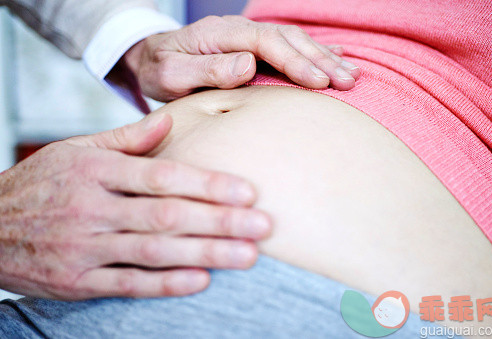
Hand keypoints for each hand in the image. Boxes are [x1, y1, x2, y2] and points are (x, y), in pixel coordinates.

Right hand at [0, 113, 271, 299]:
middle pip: (167, 215)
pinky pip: (129, 283)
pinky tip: (201, 280)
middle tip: (263, 226)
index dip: (208, 184)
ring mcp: (84, 247)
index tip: (247, 191)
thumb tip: (170, 121)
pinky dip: (166, 283)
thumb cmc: (44, 182)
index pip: (162, 176)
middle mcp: (92, 207)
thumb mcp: (76, 150)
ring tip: (247, 256)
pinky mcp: (77, 280)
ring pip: (154, 250)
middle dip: (219, 221)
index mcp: (97, 170)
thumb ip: (125, 139)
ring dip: (205, 253)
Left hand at [123, 15, 359, 101]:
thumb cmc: (161, 70)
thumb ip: (206, 70)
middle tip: (349, 82)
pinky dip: (316, 53)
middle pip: (289, 39)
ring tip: (352, 75)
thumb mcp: (172, 75)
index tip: (319, 81)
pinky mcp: (254, 46)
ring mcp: (249, 36)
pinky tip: (336, 59)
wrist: (152, 57)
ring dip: (325, 57)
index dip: (295, 61)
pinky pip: (290, 46)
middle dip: (321, 60)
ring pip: (295, 41)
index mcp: (222, 34)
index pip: (267, 43)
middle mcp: (240, 30)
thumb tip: (247, 64)